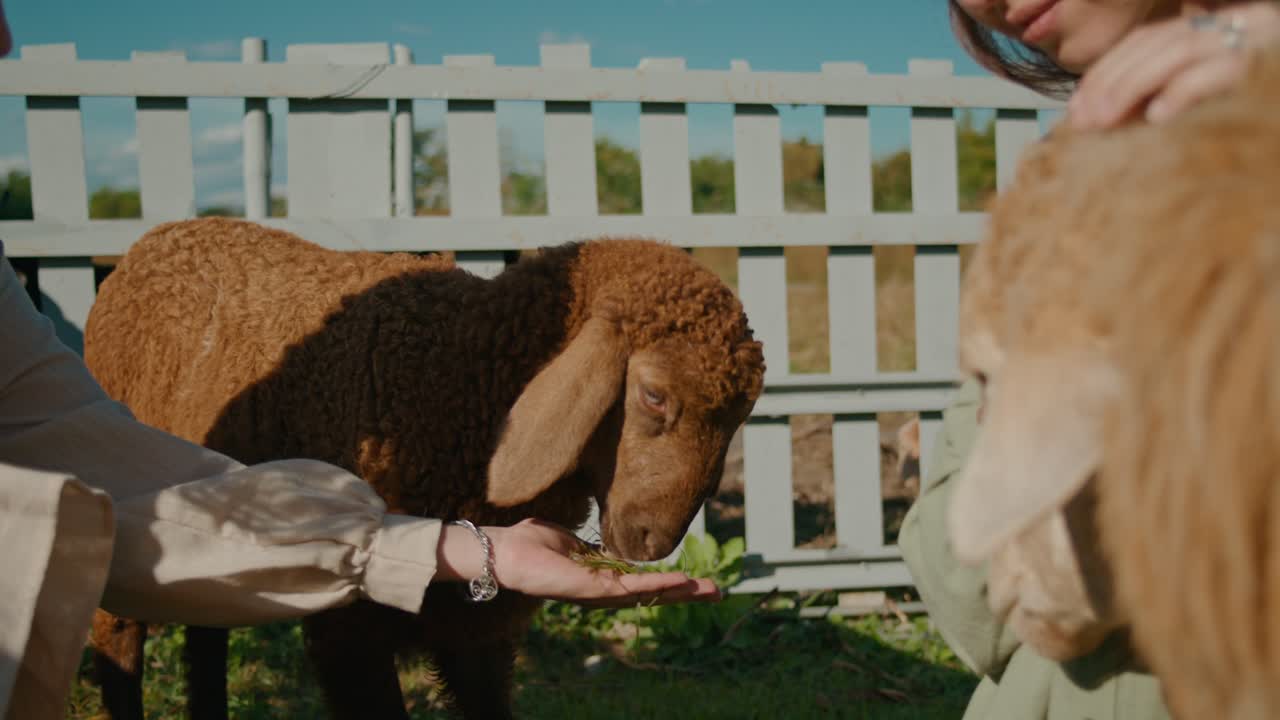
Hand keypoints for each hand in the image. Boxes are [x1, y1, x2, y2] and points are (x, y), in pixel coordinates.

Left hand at [438, 518, 721, 607]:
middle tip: (718, 593)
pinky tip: (679, 580)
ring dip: (679, 591)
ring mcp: (599, 593)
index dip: (670, 581)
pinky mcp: (592, 591)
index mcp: (602, 577)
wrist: (506, 551)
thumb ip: (589, 543)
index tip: (696, 579)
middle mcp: (604, 591)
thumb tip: (601, 538)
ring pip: (648, 593)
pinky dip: (657, 584)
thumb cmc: (532, 543)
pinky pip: (631, 588)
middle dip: (685, 594)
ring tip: (707, 589)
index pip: (644, 581)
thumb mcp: (570, 539)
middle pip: (653, 593)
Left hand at [1067, 2, 1279, 129]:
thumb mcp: (1197, 97)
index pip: (1146, 40)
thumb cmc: (1252, 110)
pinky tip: (1156, 118)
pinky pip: (1219, 71)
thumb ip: (1155, 97)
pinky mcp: (1264, 64)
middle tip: (1082, 120)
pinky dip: (1182, 92)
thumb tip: (1098, 116)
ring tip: (1104, 121)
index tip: (1076, 106)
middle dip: (1111, 81)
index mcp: (1210, 28)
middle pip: (1156, 43)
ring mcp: (1250, 38)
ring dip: (1132, 86)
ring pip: (1178, 51)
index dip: (1106, 71)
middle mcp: (1230, 24)